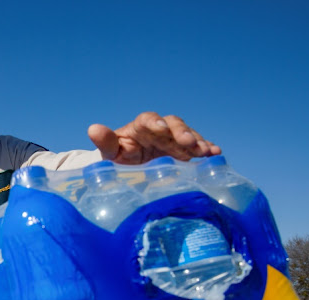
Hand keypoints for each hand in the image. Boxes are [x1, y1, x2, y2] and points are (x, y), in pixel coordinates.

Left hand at [87, 112, 220, 163]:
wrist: (129, 171)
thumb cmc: (118, 159)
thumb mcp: (111, 153)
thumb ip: (105, 142)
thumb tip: (93, 129)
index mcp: (140, 127)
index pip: (148, 119)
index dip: (155, 122)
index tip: (159, 129)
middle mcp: (159, 130)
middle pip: (173, 124)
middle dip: (182, 132)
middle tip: (189, 143)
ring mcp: (173, 139)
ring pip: (188, 135)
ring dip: (197, 141)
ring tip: (207, 152)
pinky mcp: (184, 151)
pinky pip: (197, 146)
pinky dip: (206, 148)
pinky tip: (216, 153)